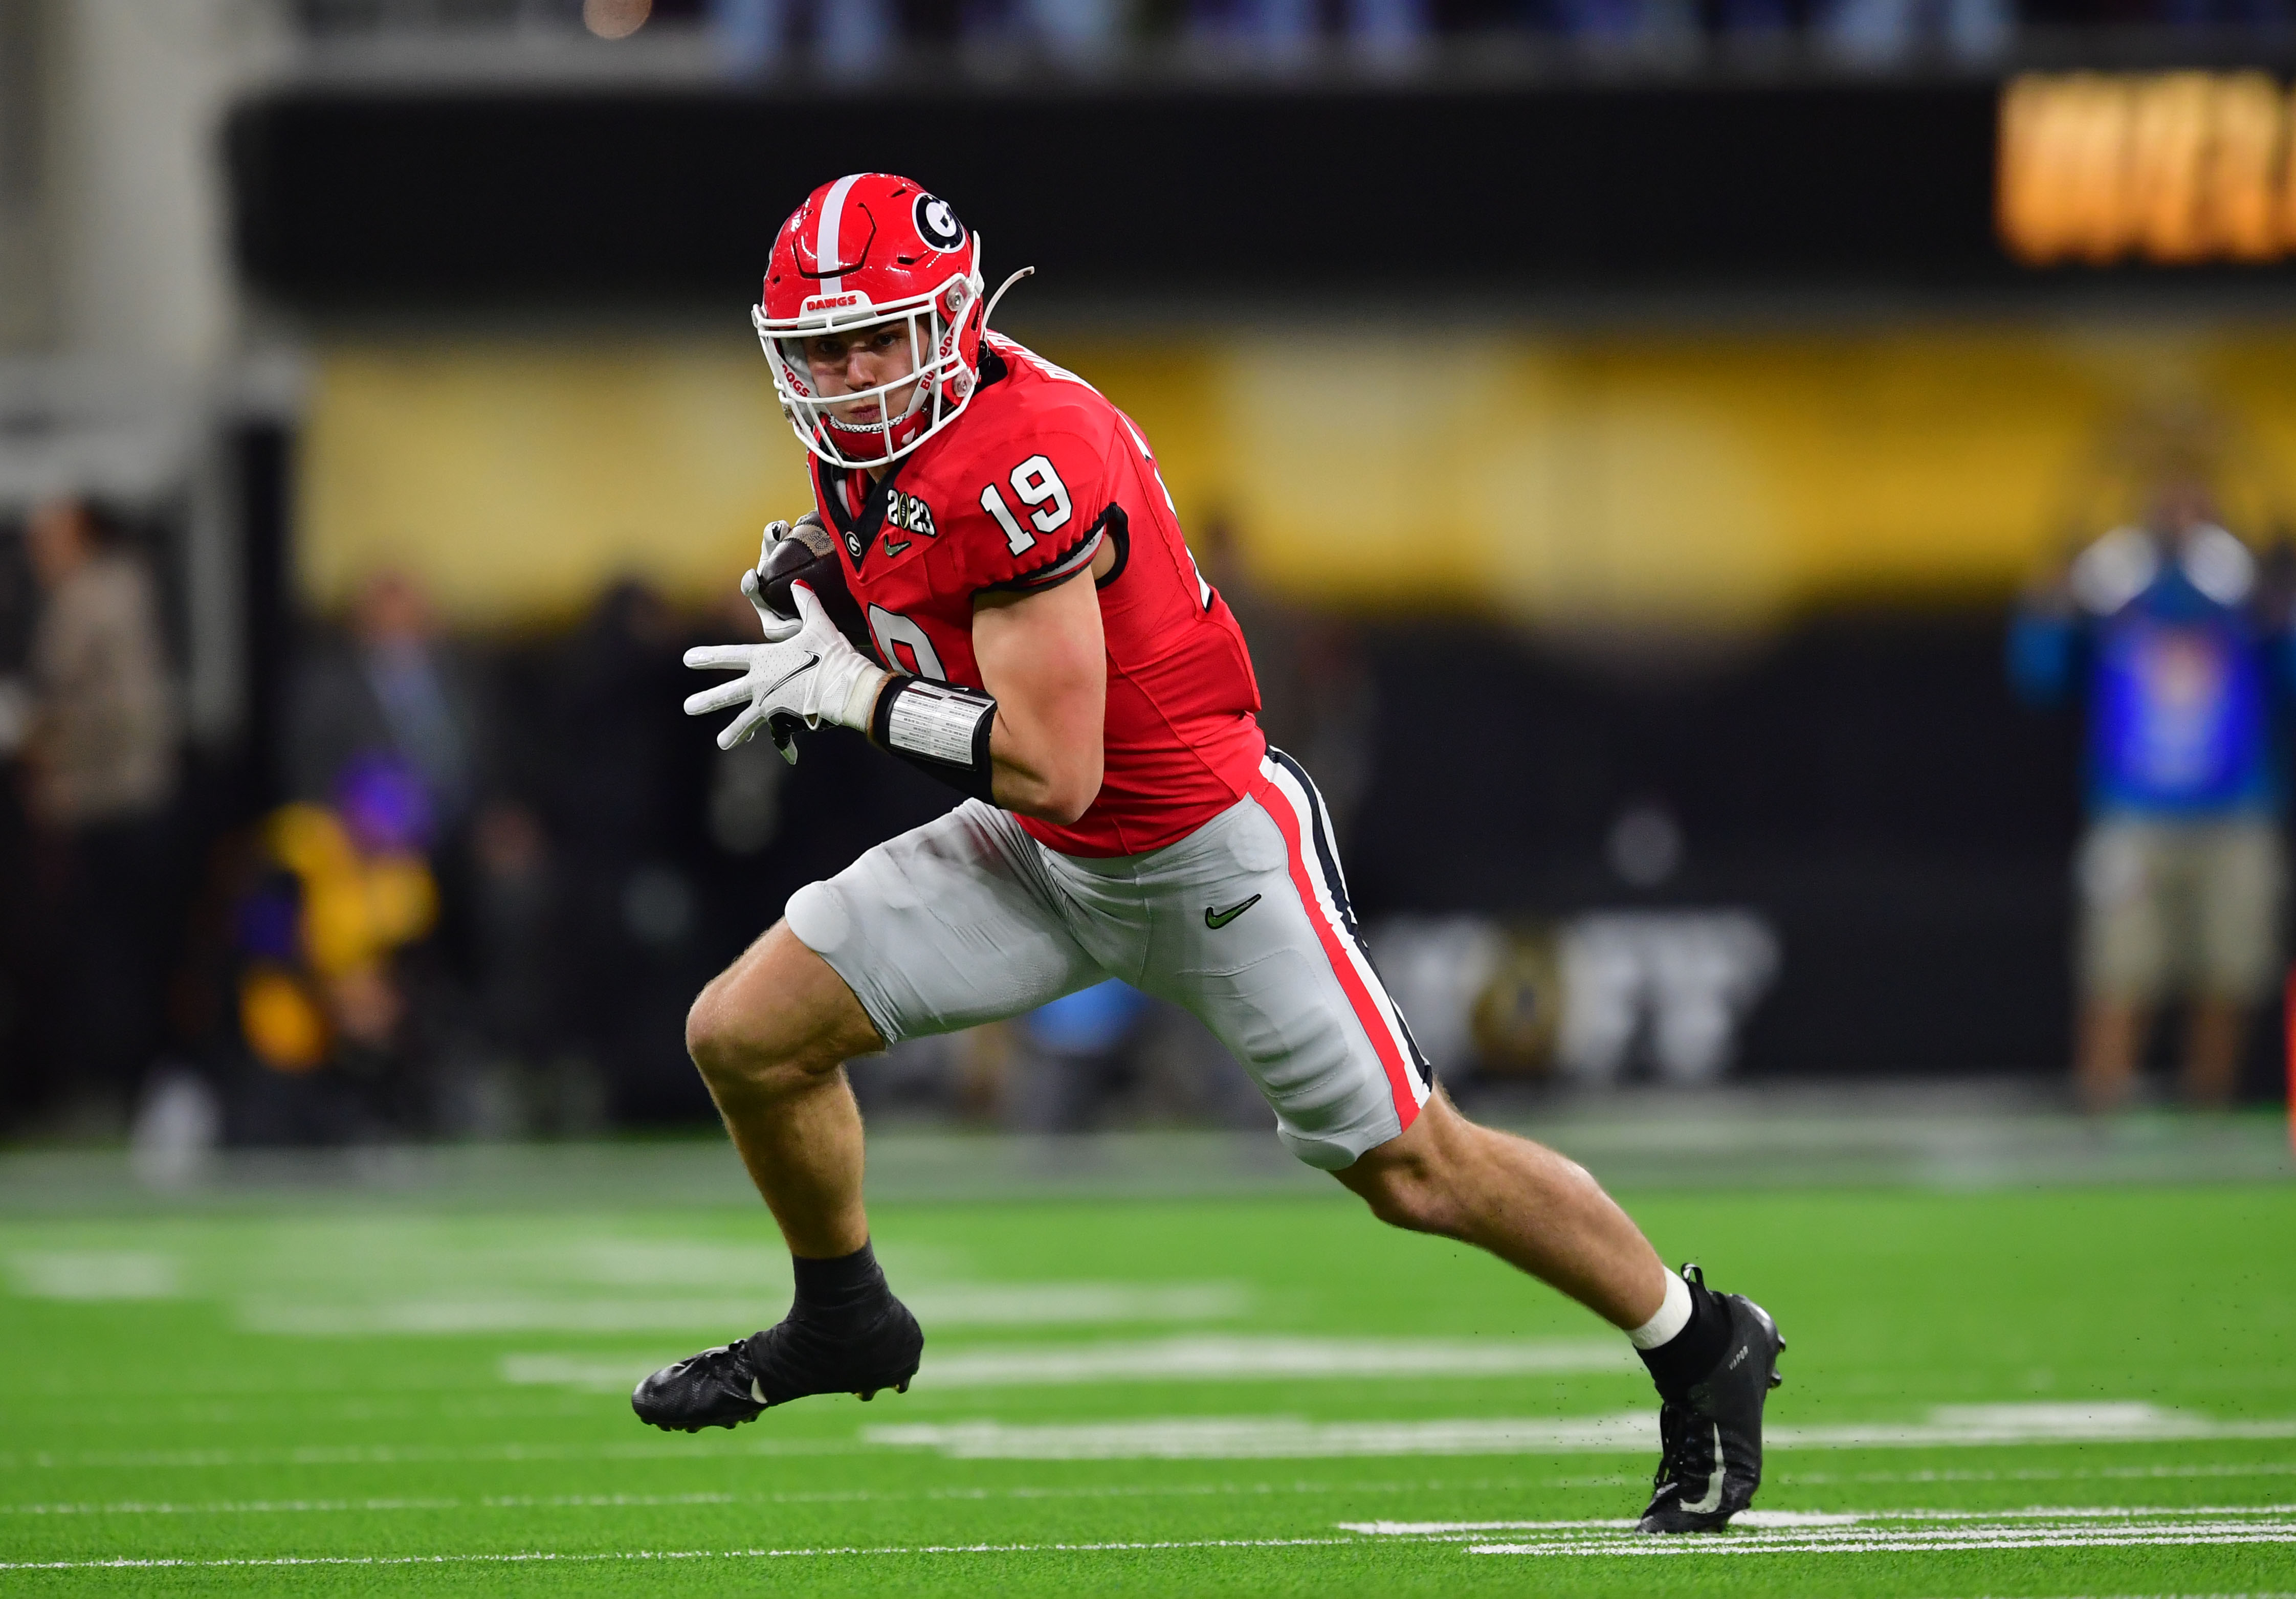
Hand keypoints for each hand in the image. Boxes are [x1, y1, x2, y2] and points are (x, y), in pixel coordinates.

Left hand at [683, 583, 888, 759]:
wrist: (842, 686)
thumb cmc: (831, 653)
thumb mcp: (819, 625)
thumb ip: (807, 604)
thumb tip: (799, 584)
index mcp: (764, 659)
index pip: (729, 656)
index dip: (708, 657)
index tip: (687, 660)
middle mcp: (761, 683)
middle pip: (728, 694)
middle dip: (707, 700)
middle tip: (688, 708)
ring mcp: (771, 704)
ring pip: (746, 719)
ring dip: (733, 732)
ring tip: (722, 742)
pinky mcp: (787, 720)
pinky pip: (779, 732)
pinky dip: (782, 742)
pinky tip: (778, 752)